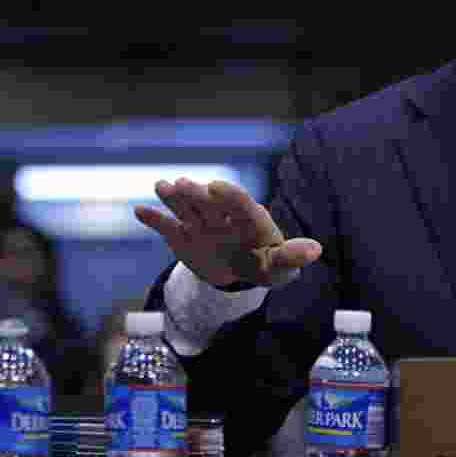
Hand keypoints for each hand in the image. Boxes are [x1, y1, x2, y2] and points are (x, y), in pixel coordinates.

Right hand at [134, 178, 321, 286]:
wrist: (241, 273)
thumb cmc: (266, 264)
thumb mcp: (281, 265)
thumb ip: (293, 256)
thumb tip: (316, 249)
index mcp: (250, 218)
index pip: (241, 204)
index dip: (230, 196)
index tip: (218, 187)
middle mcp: (224, 216)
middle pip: (210, 202)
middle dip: (198, 193)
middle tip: (185, 184)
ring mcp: (201, 224)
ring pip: (187, 208)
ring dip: (175, 197)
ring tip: (162, 186)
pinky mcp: (183, 236)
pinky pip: (167, 226)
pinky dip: (155, 219)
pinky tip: (140, 211)